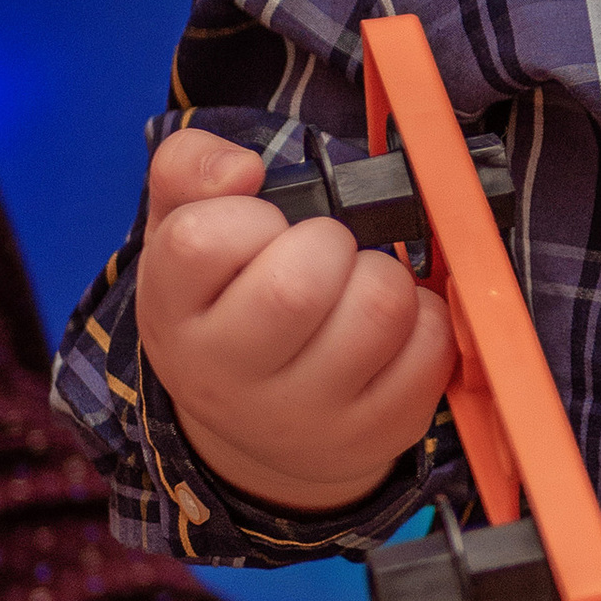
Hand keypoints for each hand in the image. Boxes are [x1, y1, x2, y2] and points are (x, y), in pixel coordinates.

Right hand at [135, 130, 453, 514]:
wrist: (259, 425)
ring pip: (380, 307)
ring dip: (384, 276)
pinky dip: (424, 317)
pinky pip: (430, 343)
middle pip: (300, 284)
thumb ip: (189, 170)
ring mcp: (302, 416)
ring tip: (358, 289)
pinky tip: (390, 330)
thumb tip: (240, 167)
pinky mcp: (374, 433)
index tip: (260, 230)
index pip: (202, 240)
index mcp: (171, 316)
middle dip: (330, 243)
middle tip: (322, 256)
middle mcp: (226, 378)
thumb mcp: (185, 230)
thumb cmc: (228, 302)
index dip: (249, 216)